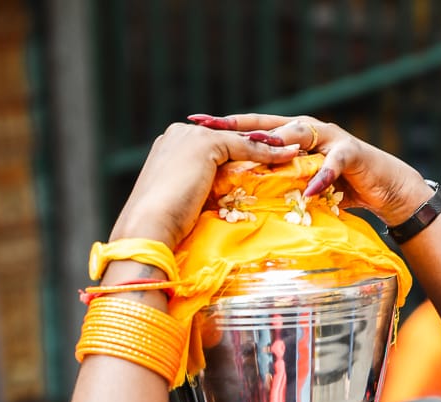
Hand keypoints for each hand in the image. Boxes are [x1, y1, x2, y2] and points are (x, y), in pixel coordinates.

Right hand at [108, 122, 300, 248]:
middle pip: (226, 139)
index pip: (211, 147)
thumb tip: (207, 209)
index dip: (238, 156)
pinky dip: (269, 152)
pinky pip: (245, 147)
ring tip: (292, 151)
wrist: (148, 226)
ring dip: (268, 145)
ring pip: (238, 140)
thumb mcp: (180, 205)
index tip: (261, 164)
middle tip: (283, 153)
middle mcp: (178, 134)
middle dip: (255, 146)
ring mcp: (190, 136)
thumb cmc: (160, 227)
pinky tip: (288, 156)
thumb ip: (194, 194)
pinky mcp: (205, 145)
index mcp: (168, 147)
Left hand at [188, 113, 431, 226]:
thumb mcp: (300, 188)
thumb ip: (274, 185)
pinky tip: (308, 189)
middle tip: (211, 128)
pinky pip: (333, 162)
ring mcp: (329, 139)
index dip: (224, 125)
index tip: (193, 124)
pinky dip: (321, 176)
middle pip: (269, 124)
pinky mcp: (352, 154)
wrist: (385, 189)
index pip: (252, 128)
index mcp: (290, 137)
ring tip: (254, 151)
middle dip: (240, 126)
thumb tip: (237, 199)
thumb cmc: (339, 191)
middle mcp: (307, 131)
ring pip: (299, 135)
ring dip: (277, 144)